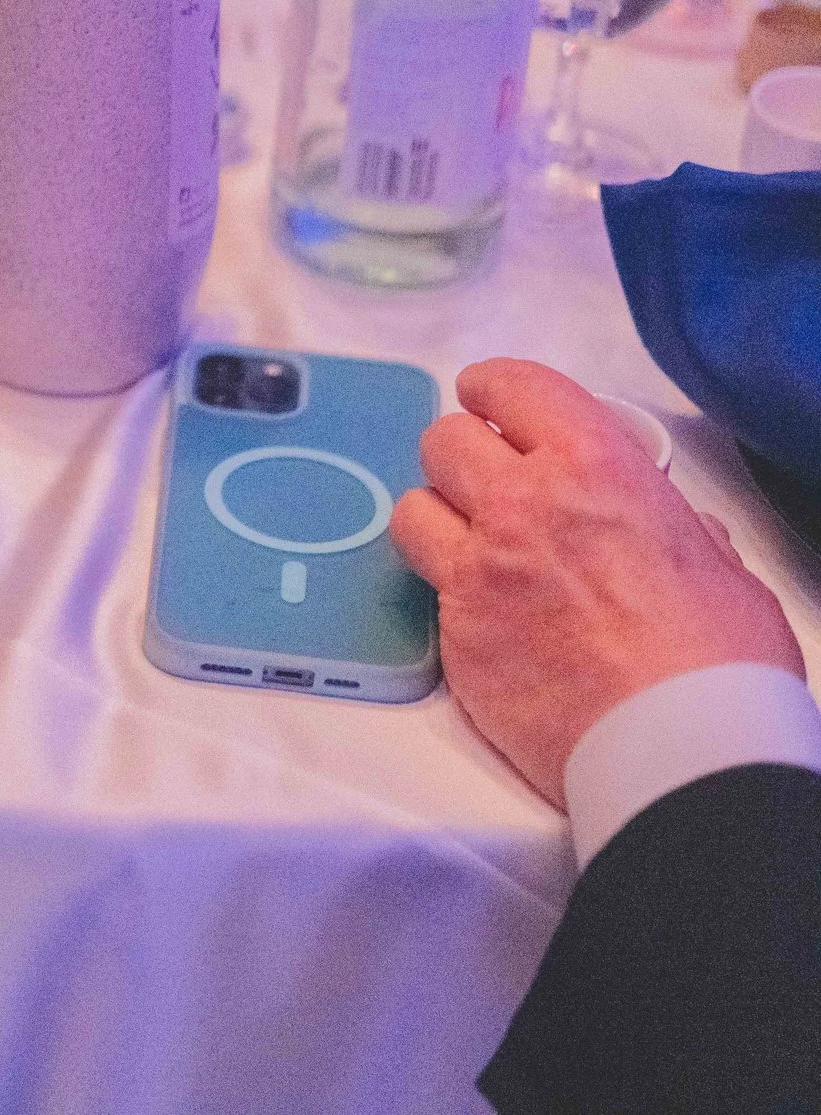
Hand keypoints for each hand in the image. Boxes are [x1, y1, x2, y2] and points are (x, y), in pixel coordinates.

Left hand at [392, 358, 802, 808]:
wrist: (680, 743)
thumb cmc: (717, 656)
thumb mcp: (712, 556)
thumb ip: (662, 519)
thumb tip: (649, 518)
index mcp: (593, 465)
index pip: (509, 386)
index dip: (494, 392)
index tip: (492, 404)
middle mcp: (521, 504)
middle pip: (443, 442)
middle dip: (464, 456)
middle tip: (487, 481)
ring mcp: (476, 569)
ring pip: (412, 509)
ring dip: (438, 518)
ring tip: (473, 544)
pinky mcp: (454, 633)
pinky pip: (427, 589)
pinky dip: (448, 591)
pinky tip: (489, 613)